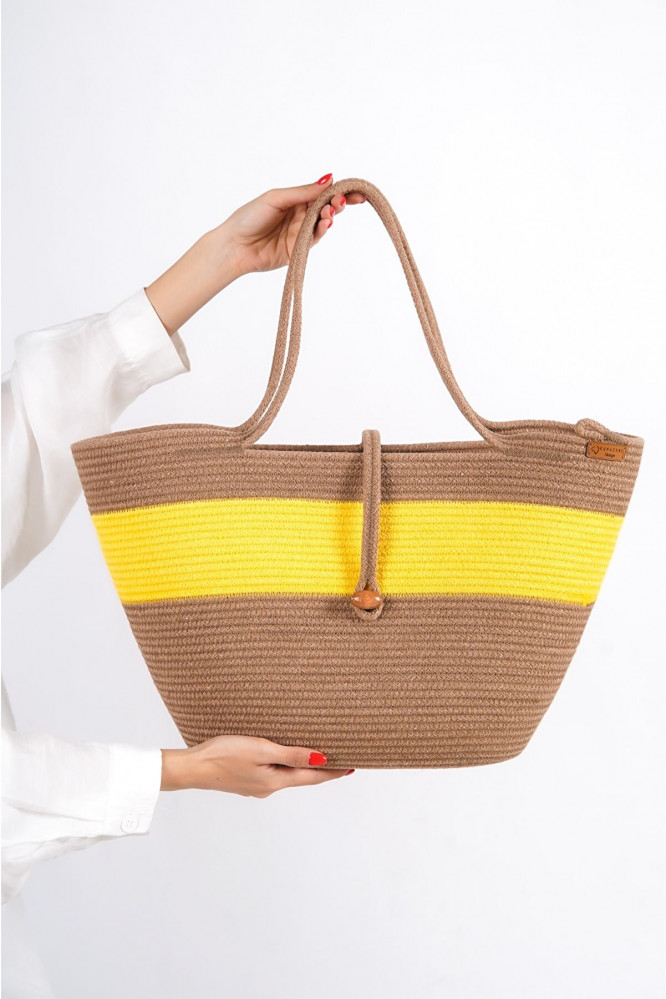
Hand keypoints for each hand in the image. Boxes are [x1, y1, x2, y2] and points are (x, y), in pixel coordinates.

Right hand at [160, 735, 353, 795]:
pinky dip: (283, 765)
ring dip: (301, 767)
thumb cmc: (223, 755)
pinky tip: (281, 757)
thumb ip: (291, 755)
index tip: (352, 767)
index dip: (334, 772)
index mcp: (275, 782)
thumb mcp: (261, 750)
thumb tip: (321, 760)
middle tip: (340, 760)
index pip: (313, 777)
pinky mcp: (244, 780)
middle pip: (302, 778)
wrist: (191, 768)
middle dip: (321, 770)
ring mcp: (255, 786)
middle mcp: (268, 788)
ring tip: (315, 756)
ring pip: (286, 776)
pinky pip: (272, 773)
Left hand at [211, 172, 366, 279]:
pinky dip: (322, 230)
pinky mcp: (298, 250)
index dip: (337, 191)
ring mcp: (300, 233)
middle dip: (338, 203)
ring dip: (330, 216)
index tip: (353, 189)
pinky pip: (314, 239)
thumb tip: (329, 179)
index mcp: (294, 200)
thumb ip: (303, 192)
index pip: (321, 193)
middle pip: (325, 207)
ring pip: (322, 223)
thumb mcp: (276, 198)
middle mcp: (300, 216)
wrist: (234, 246)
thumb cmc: (249, 217)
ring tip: (331, 211)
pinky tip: (325, 222)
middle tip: (343, 201)